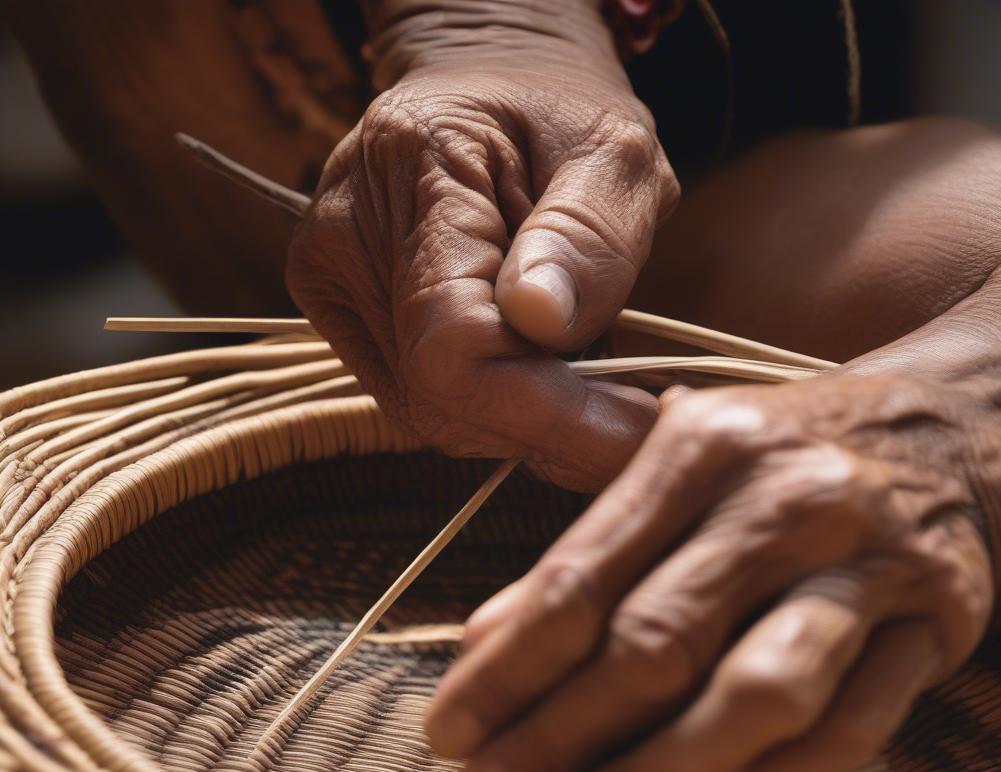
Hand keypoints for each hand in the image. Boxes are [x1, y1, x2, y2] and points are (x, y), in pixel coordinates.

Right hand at [287, 11, 678, 489]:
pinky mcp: (345, 319)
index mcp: (408, 170)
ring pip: (431, 414)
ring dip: (525, 421)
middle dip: (548, 424)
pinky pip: (423, 401)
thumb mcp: (613, 149)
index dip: (548, 410)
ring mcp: (332, 289)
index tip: (641, 425)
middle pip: (438, 398)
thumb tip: (542, 322)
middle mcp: (341, 242)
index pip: (451, 342)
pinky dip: (496, 408)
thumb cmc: (559, 112)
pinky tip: (542, 373)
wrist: (488, 89)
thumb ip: (589, 233)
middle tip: (633, 410)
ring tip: (591, 379)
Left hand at [426, 368, 1000, 771]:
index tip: (449, 733)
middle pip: (655, 643)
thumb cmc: (778, 455)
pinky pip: (851, 730)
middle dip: (559, 733)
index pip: (579, 577)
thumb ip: (583, 553)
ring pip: (758, 694)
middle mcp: (785, 500)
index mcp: (701, 448)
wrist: (943, 428)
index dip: (505, 669)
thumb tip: (484, 643)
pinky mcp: (934, 625)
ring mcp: (870, 565)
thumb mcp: (674, 469)